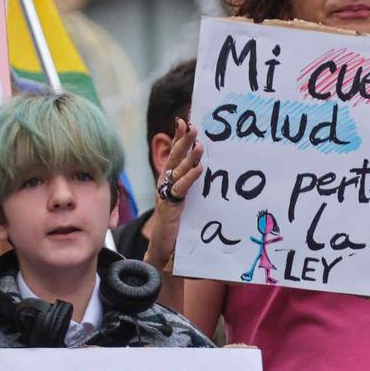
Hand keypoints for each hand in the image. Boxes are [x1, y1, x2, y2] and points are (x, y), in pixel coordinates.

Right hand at [150, 120, 202, 264]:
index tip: (184, 122)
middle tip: (192, 126)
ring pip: (177, 171)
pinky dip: (190, 178)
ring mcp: (166, 194)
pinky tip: (199, 169)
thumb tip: (206, 168)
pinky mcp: (170, 207)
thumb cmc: (177, 224)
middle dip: (182, 141)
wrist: (164, 248)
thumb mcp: (185, 201)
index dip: (178, 138)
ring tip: (199, 144)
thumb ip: (191, 185)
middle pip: (173, 158)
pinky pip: (180, 189)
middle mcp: (165, 184)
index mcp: (168, 180)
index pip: (173, 155)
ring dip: (188, 156)